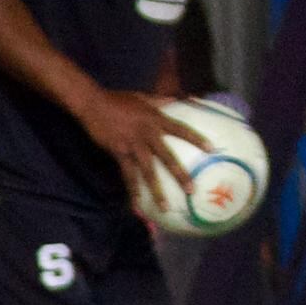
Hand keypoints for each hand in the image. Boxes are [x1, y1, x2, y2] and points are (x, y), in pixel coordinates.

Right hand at [83, 89, 205, 204]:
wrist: (92, 103)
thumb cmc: (118, 99)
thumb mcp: (143, 97)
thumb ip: (161, 100)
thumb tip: (179, 97)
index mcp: (156, 119)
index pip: (181, 130)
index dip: (197, 139)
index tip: (212, 150)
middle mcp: (147, 134)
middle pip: (167, 157)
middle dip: (180, 175)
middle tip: (191, 190)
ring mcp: (132, 144)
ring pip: (147, 171)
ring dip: (156, 190)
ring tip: (165, 207)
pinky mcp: (118, 152)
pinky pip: (127, 174)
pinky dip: (132, 190)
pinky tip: (135, 204)